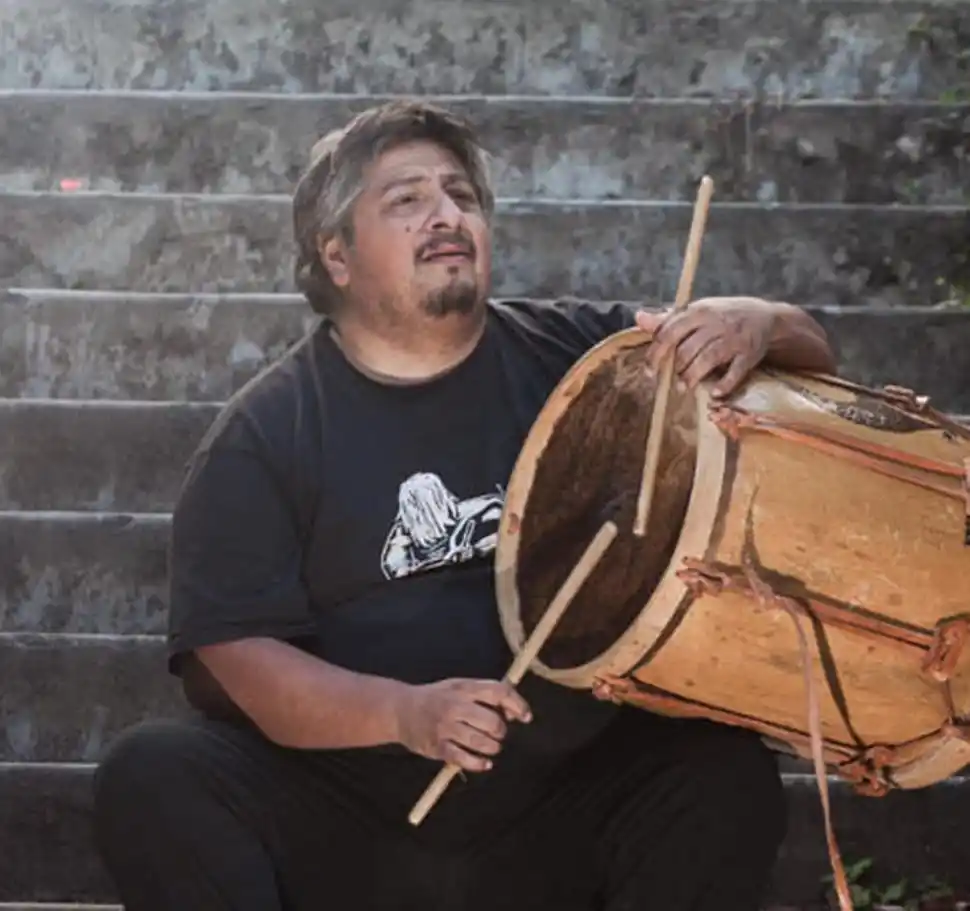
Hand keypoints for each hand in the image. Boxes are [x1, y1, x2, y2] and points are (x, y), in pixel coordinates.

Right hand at [393, 678, 531, 771]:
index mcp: (464, 688)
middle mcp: (456, 706)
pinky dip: (479, 763)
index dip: (517, 704)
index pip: (498, 692)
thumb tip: (513, 712)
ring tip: (491, 747)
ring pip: (481, 742)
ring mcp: (446, 727)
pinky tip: (484, 763)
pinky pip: (464, 759)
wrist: (400, 709)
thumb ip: (484, 695)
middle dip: (501, 731)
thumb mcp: (458, 687)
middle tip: (497, 734)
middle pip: (492, 721)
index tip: (526, 716)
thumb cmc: (436, 697)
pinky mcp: (438, 747)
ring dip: (493, 748)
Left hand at [635, 297, 778, 397]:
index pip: (669, 332)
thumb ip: (667, 319)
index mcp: (699, 311)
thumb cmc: (722, 316)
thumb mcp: (696, 311)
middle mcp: (716, 323)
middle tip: (670, 382)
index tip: (648, 372)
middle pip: (687, 349)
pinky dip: (724, 385)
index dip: (655, 354)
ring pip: (708, 359)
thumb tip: (638, 318)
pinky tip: (714, 393)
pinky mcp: (750, 354)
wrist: (766, 316)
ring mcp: (734, 339)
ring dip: (692, 377)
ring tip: (683, 388)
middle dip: (676, 369)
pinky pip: (736, 372)